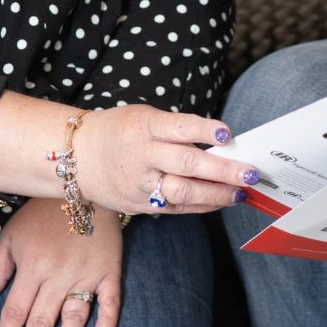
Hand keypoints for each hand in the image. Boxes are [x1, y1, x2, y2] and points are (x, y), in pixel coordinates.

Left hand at [0, 197, 121, 326]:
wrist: (82, 184)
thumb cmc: (41, 213)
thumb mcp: (12, 236)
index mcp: (31, 267)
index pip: (14, 312)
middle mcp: (57, 275)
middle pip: (40, 321)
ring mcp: (86, 274)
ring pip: (74, 316)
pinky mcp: (109, 270)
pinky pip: (110, 301)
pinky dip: (107, 321)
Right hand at [71, 106, 258, 215]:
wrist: (76, 158)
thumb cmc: (118, 131)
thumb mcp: (142, 118)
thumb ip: (175, 130)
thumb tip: (219, 144)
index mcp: (144, 126)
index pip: (178, 127)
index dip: (204, 130)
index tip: (228, 134)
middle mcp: (142, 155)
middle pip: (187, 164)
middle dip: (222, 170)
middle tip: (250, 173)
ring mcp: (140, 183)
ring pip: (182, 192)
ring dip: (216, 194)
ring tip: (240, 192)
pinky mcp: (139, 204)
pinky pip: (176, 207)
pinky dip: (201, 205)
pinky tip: (221, 201)